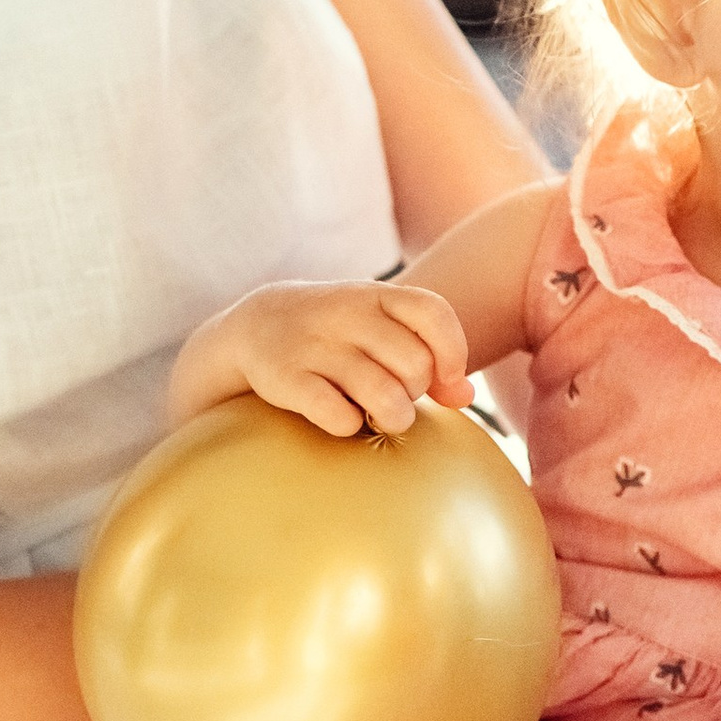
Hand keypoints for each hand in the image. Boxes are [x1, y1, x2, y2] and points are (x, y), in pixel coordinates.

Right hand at [171, 280, 473, 439]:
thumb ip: (430, 356)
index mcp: (374, 295)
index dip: (452, 352)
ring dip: (394, 418)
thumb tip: (465, 398)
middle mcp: (344, 314)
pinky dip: (349, 426)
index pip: (433, 314)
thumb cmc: (338, 335)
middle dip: (416, 391)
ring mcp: (313, 345)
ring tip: (382, 417)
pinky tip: (342, 418)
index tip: (445, 377)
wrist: (255, 327)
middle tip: (397, 394)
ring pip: (384, 395)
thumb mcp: (381, 329)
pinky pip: (339, 416)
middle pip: (415, 364)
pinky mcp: (285, 379)